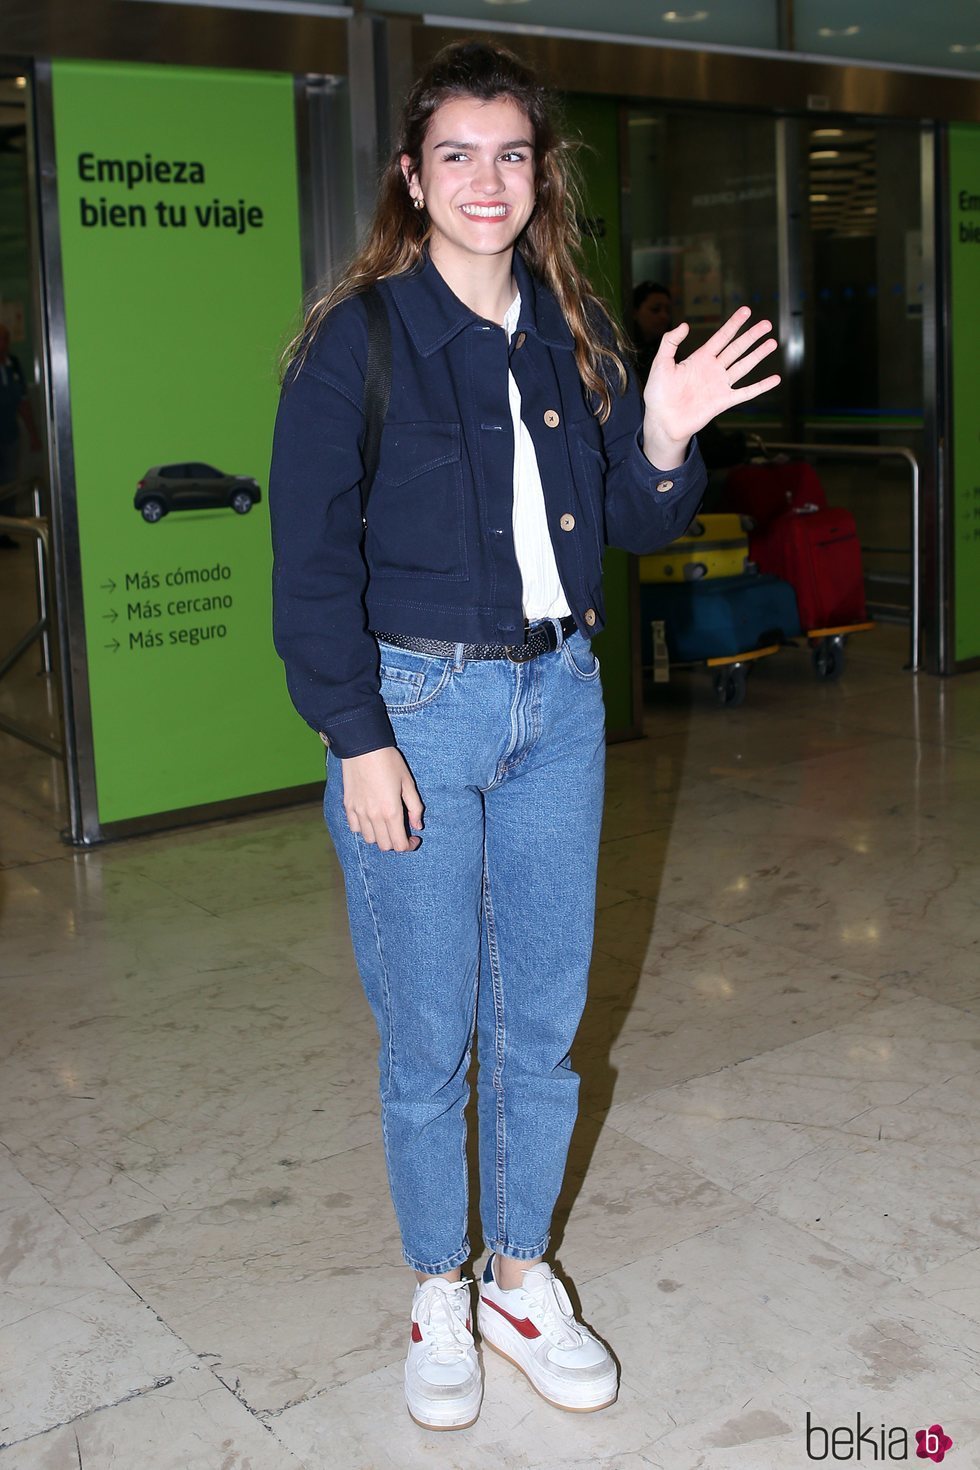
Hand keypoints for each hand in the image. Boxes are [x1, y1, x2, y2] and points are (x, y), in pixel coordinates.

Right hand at [340, 746, 423, 852]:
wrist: (363, 747)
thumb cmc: (389, 762)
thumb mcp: (408, 783)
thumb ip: (415, 808)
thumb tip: (417, 826)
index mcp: (391, 811)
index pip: (398, 845)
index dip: (408, 846)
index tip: (413, 839)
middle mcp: (373, 816)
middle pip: (384, 845)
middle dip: (395, 842)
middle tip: (401, 831)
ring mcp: (358, 812)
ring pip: (369, 839)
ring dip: (379, 837)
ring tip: (386, 824)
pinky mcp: (348, 806)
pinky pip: (355, 828)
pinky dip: (364, 828)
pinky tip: (370, 818)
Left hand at [641, 306, 779, 467]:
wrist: (662, 421)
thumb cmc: (658, 393)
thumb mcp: (661, 363)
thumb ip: (670, 342)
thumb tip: (685, 325)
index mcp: (700, 358)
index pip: (721, 337)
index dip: (734, 324)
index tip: (747, 310)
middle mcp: (713, 369)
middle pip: (737, 348)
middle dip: (752, 336)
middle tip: (767, 324)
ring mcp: (720, 385)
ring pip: (744, 366)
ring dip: (758, 355)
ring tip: (773, 342)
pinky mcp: (723, 401)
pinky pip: (746, 393)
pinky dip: (761, 387)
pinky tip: (775, 380)